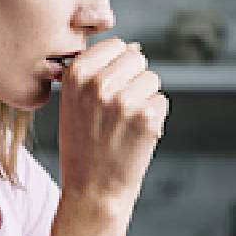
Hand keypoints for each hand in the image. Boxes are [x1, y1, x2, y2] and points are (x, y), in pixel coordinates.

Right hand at [57, 37, 167, 213]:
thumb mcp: (74, 102)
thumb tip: (134, 47)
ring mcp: (124, 100)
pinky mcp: (147, 117)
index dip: (116, 66)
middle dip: (133, 80)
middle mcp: (99, 83)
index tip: (107, 90)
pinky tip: (135, 136)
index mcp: (77, 74)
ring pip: (152, 79)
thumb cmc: (83, 146)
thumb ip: (97, 71)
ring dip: (145, 99)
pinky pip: (161, 101)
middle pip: (137, 58)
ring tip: (124, 125)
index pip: (116, 45)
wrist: (92, 190)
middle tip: (117, 111)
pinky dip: (154, 118)